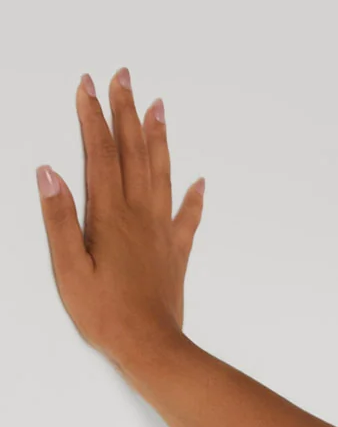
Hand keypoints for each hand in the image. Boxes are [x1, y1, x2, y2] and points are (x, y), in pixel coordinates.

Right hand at [37, 67, 203, 372]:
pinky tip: (199, 181)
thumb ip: (59, 220)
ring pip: (161, 174)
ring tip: (159, 108)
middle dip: (127, 111)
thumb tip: (48, 173)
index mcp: (110, 216)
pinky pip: (187, 219)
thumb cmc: (107, 316)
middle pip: (134, 153)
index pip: (101, 153)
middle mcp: (140, 216)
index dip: (93, 116)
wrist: (153, 350)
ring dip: (159, 139)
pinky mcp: (175, 255)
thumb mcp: (69, 269)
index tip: (89, 85)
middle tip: (125, 76)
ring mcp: (161, 234)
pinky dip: (193, 197)